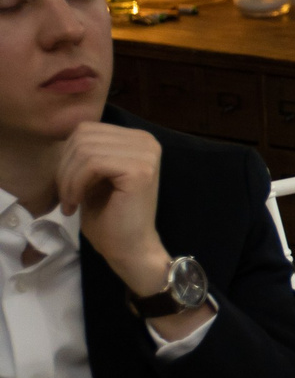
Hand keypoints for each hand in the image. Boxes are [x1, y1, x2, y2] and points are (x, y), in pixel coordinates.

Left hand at [57, 122, 170, 294]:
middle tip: (66, 196)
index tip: (66, 186)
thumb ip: (87, 151)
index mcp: (137, 139)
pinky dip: (76, 184)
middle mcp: (146, 141)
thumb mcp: (93, 176)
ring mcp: (146, 154)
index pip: (86, 129)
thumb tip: (65, 135)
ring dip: (68, 179)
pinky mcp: (140, 170)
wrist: (130, 248)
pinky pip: (92, 163)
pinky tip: (76, 203)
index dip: (66, 157)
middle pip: (84, 136)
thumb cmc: (110, 216)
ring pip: (85, 150)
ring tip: (70, 201)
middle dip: (64, 168)